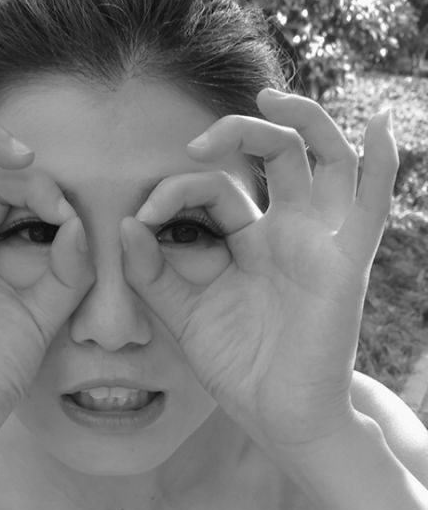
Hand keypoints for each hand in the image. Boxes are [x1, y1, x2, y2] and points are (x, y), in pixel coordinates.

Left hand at [120, 90, 397, 450]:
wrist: (276, 414)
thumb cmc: (236, 364)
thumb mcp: (182, 314)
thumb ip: (153, 273)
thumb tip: (126, 225)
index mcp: (248, 240)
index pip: (216, 188)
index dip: (175, 192)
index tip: (141, 220)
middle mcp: (287, 231)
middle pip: (275, 154)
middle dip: (236, 133)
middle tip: (196, 142)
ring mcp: (318, 241)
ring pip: (324, 159)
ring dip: (303, 120)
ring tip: (270, 95)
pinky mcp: (344, 262)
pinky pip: (370, 205)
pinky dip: (383, 163)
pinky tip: (384, 124)